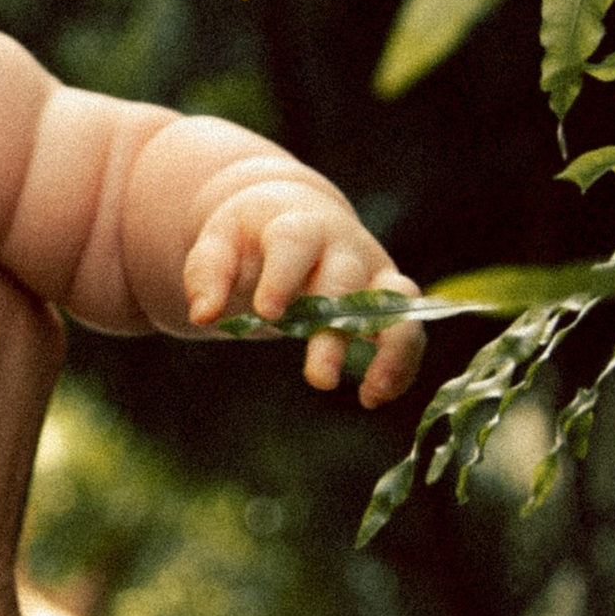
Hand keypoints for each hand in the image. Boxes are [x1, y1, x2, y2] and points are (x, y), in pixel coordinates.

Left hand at [181, 179, 424, 407]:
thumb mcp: (219, 242)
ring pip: (398, 303)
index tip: (267, 312)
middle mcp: (344, 246)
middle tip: (320, 378)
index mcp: (298, 224)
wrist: (295, 218)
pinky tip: (375, 397)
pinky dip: (402, 363)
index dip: (283, 276)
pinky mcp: (389, 299)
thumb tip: (204, 312)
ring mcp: (372, 270)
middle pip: (345, 283)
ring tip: (371, 394)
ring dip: (392, 348)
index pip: (295, 243)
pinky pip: (409, 329)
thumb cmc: (251, 237)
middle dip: (335, 332)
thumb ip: (208, 272)